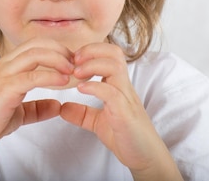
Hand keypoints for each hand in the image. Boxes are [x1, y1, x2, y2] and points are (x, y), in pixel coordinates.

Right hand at [0, 38, 74, 148]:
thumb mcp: (21, 111)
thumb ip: (39, 107)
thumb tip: (57, 106)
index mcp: (9, 64)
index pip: (36, 45)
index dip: (57, 49)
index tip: (73, 62)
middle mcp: (6, 64)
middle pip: (38, 45)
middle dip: (61, 51)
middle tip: (77, 64)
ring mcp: (4, 74)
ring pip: (35, 55)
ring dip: (58, 60)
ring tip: (72, 71)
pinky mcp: (5, 88)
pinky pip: (31, 76)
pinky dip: (50, 77)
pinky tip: (63, 82)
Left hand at [60, 43, 182, 180]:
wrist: (145, 158)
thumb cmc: (126, 137)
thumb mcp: (98, 122)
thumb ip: (82, 113)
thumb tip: (62, 107)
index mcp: (117, 86)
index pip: (109, 54)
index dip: (90, 51)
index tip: (72, 59)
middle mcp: (124, 88)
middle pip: (114, 53)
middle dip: (91, 50)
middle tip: (73, 60)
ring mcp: (126, 99)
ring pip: (115, 67)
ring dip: (92, 65)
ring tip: (76, 73)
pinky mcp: (125, 114)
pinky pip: (112, 93)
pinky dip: (95, 87)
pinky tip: (81, 89)